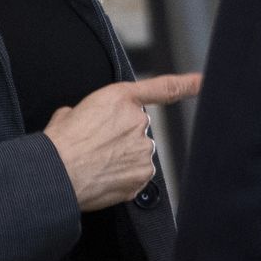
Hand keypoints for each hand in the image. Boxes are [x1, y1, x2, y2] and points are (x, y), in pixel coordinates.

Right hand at [43, 73, 201, 211]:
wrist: (57, 173)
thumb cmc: (59, 143)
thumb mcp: (69, 113)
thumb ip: (90, 112)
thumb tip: (86, 122)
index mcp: (121, 98)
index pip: (163, 88)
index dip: (187, 85)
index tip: (203, 83)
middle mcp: (138, 122)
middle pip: (138, 129)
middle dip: (122, 137)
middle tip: (97, 147)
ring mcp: (143, 150)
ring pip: (137, 154)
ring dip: (122, 158)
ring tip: (96, 163)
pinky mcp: (142, 176)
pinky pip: (136, 176)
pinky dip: (122, 178)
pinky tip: (102, 177)